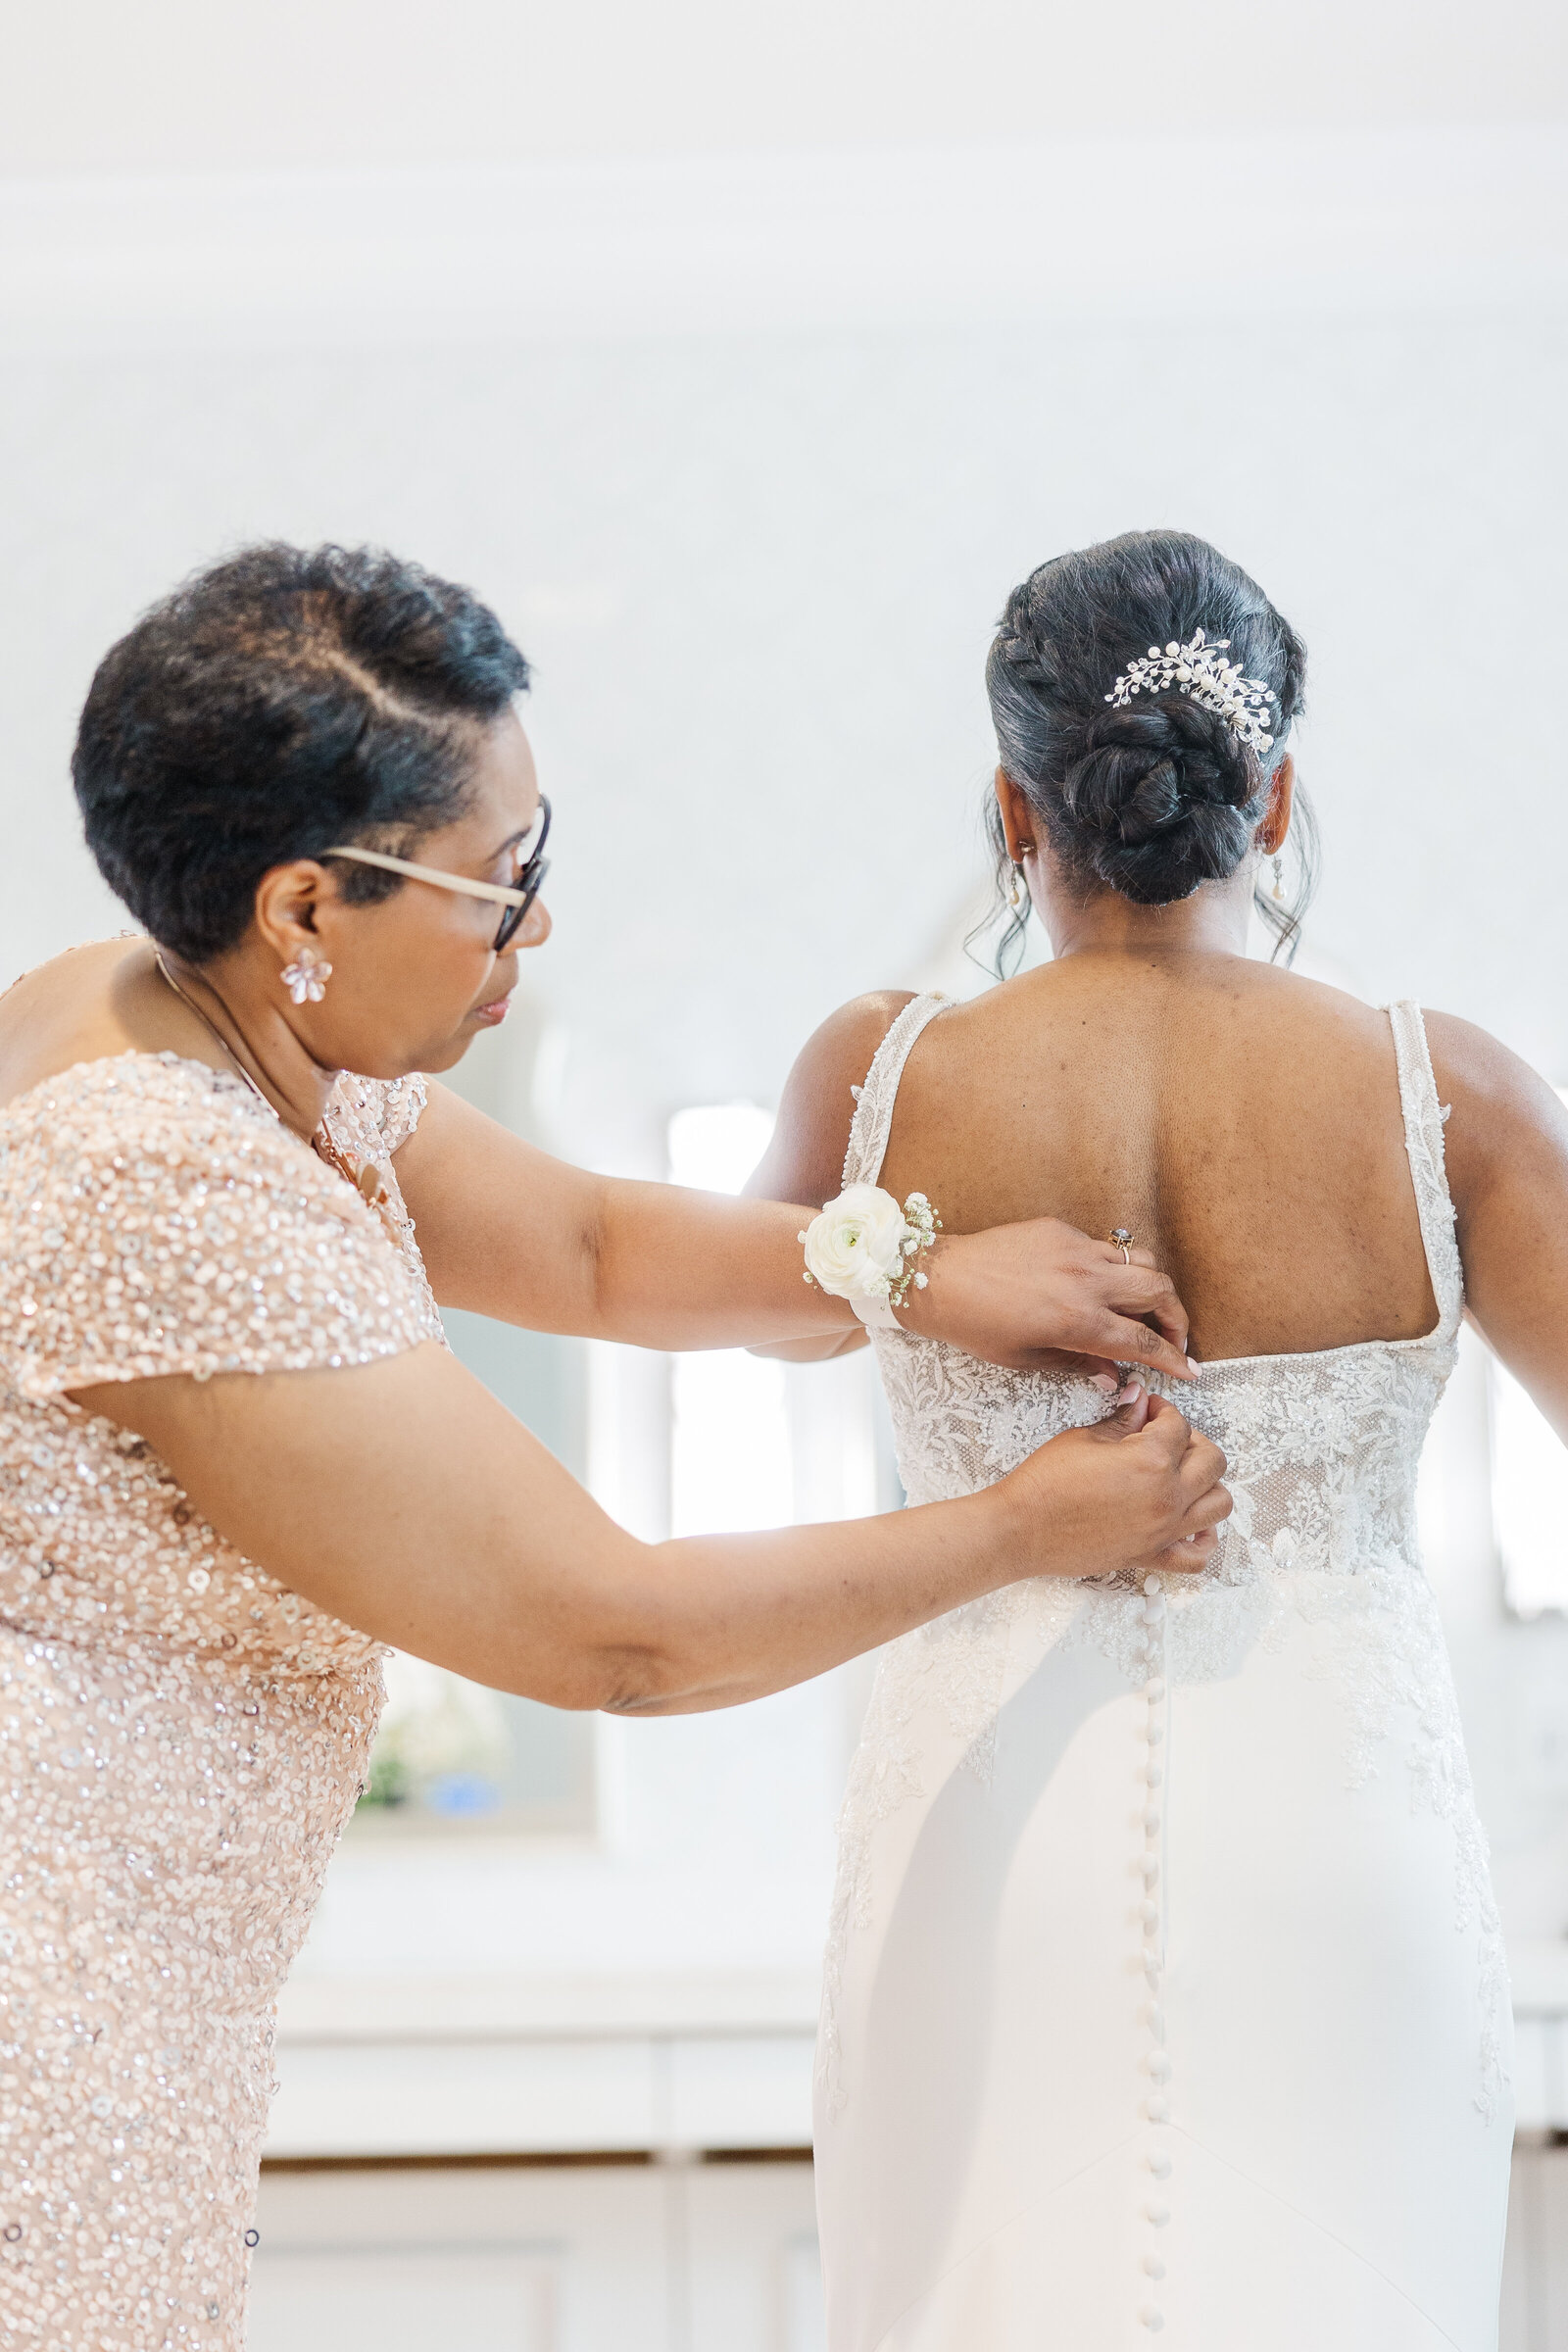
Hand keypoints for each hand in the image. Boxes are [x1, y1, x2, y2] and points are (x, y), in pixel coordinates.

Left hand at [907, 1219, 1195, 1383]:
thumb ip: (1079, 1364)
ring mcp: (1075, 1249)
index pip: (1143, 1342)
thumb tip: (1112, 1377)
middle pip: (1159, 1291)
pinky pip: (1103, 1247)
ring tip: (1144, 1308)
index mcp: (1077, 1320)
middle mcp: (1085, 1280)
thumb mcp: (1027, 1358)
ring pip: (1139, 1260)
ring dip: (1152, 1286)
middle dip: (1177, 1318)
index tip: (1188, 1370)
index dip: (1172, 1359)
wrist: (937, 1280)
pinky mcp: (1060, 1230)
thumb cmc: (974, 1325)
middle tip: (1172, 1338)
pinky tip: (1097, 1285)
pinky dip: (1112, 1268)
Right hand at [998, 1389, 1229, 1582]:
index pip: (1177, 1424)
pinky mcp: (1152, 1555)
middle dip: (1193, 1441)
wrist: (1022, 1529)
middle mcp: (1167, 1496)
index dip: (1162, 1409)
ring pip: (1220, 1503)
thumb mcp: (1084, 1438)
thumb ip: (1123, 1420)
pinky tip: (1189, 1523)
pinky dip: (1203, 1539)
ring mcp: (1164, 1530)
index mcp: (1152, 1460)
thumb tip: (1140, 1402)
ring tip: (1182, 1476)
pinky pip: (1198, 1556)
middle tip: (1166, 1437)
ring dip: (1208, 1484)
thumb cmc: (1046, 1483)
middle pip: (1212, 1460)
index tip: (1149, 1408)